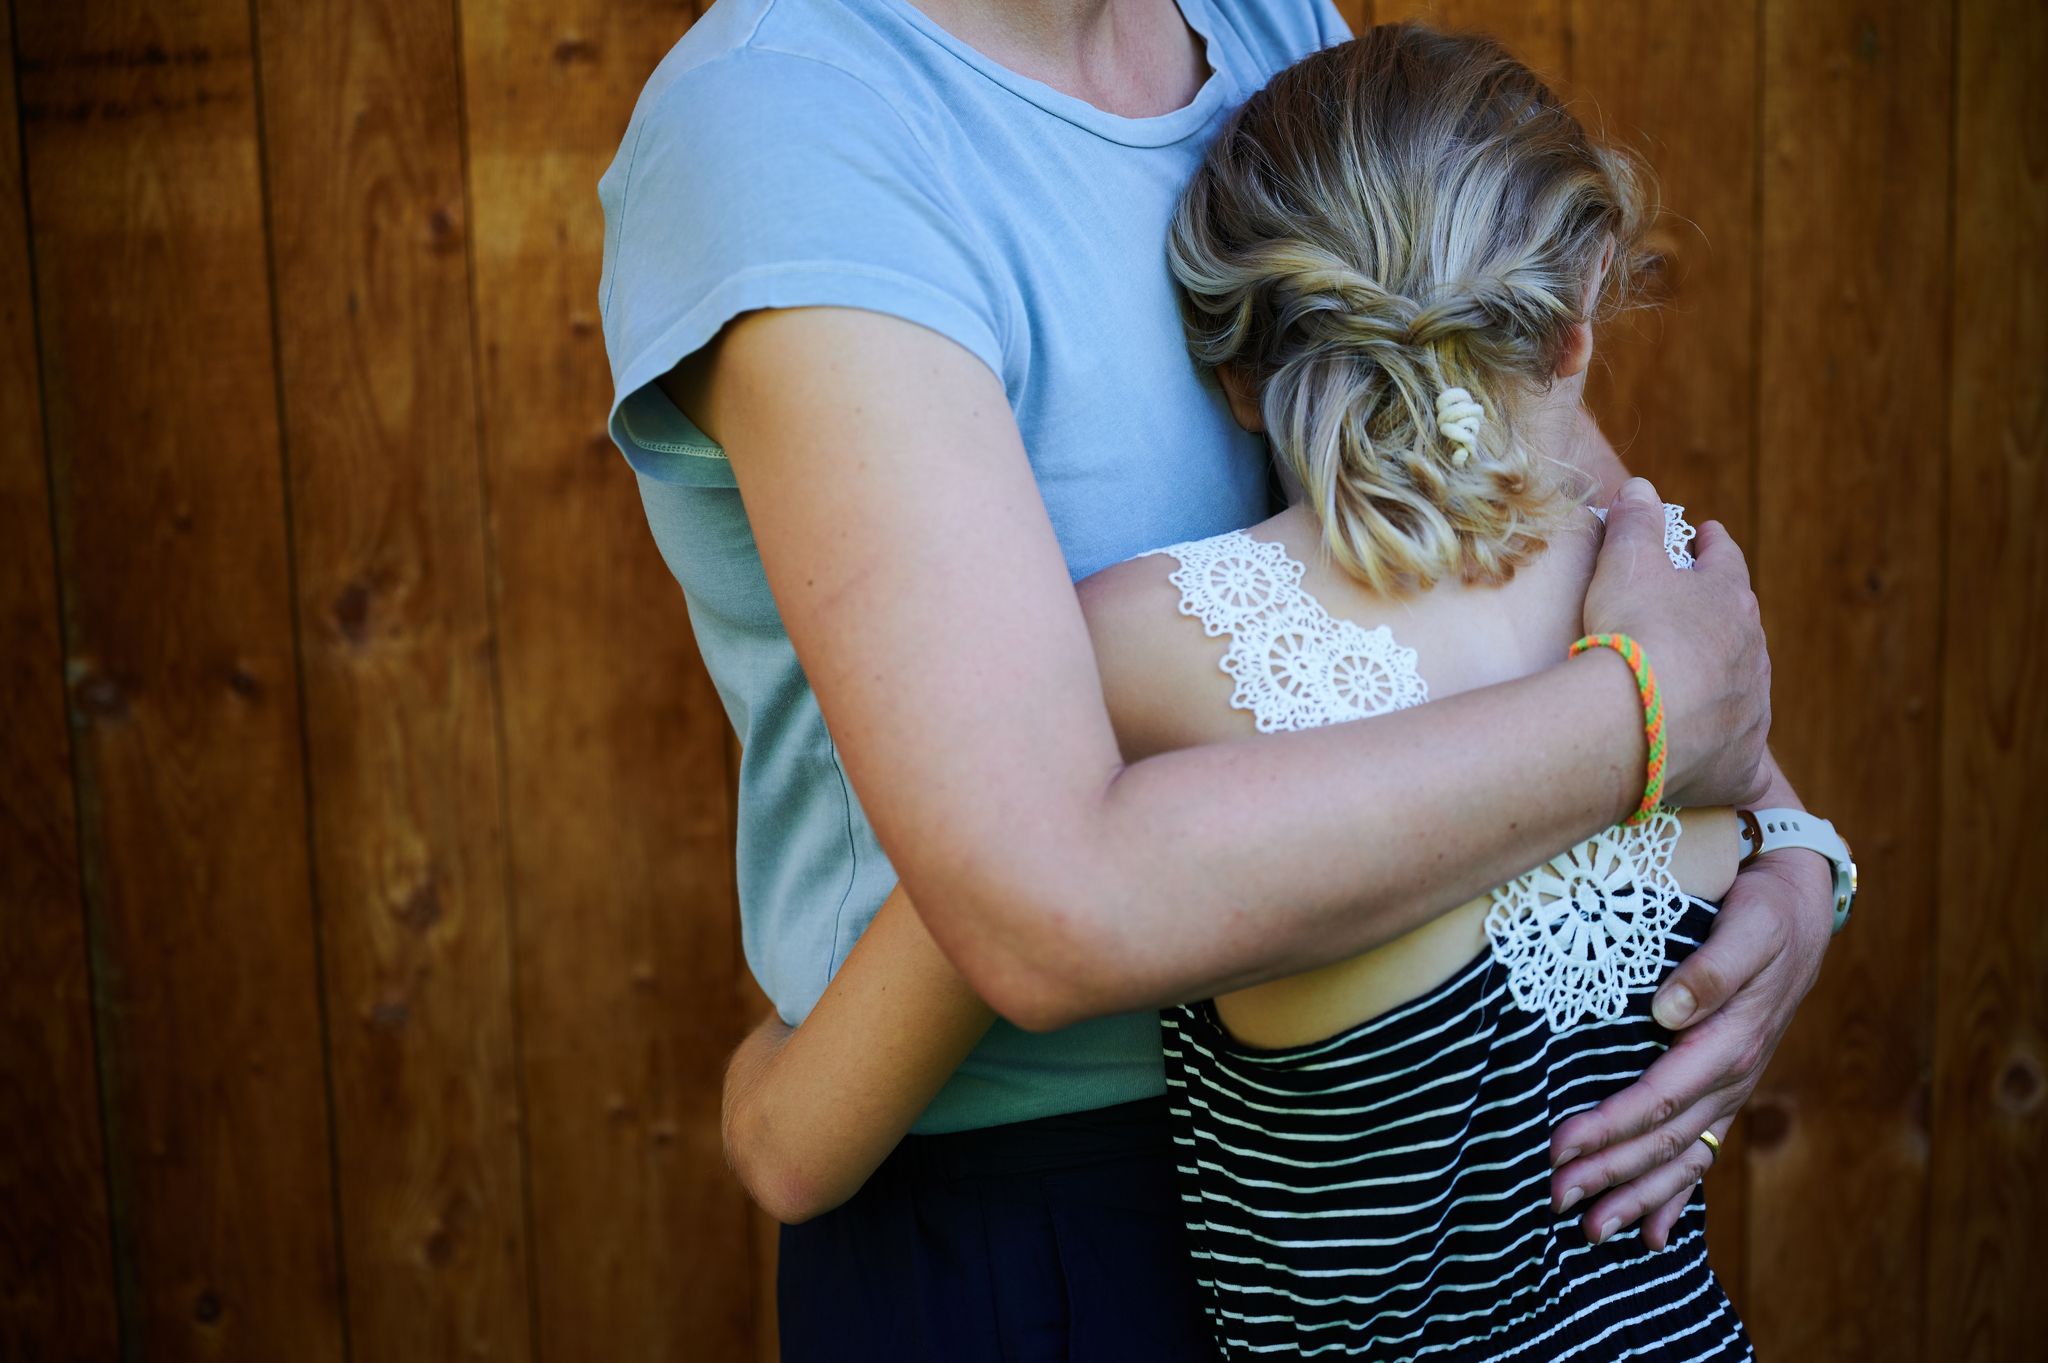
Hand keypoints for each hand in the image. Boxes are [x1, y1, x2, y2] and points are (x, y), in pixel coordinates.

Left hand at [1546, 848, 1832, 1248]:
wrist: (1801, 912)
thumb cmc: (1765, 913)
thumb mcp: (1746, 927)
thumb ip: (1711, 968)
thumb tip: (1668, 1009)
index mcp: (1729, 1043)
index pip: (1658, 1098)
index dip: (1608, 1127)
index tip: (1560, 1147)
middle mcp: (1731, 1077)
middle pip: (1663, 1140)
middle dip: (1609, 1174)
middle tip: (1556, 1200)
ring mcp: (1731, 1089)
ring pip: (1682, 1157)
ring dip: (1637, 1196)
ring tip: (1594, 1233)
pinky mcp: (1725, 1089)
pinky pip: (1701, 1152)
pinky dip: (1676, 1194)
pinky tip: (1652, 1232)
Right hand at [1583, 478, 1771, 808]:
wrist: (1640, 718)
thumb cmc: (1634, 631)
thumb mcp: (1626, 561)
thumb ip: (1635, 522)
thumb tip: (1641, 487)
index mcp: (1728, 600)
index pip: (1726, 562)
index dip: (1714, 547)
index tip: (1710, 535)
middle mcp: (1751, 653)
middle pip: (1742, 628)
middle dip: (1724, 618)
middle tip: (1704, 612)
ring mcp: (1750, 711)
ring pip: (1747, 691)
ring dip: (1728, 683)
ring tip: (1705, 685)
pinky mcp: (1740, 764)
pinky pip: (1747, 767)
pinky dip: (1741, 765)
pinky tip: (1738, 770)